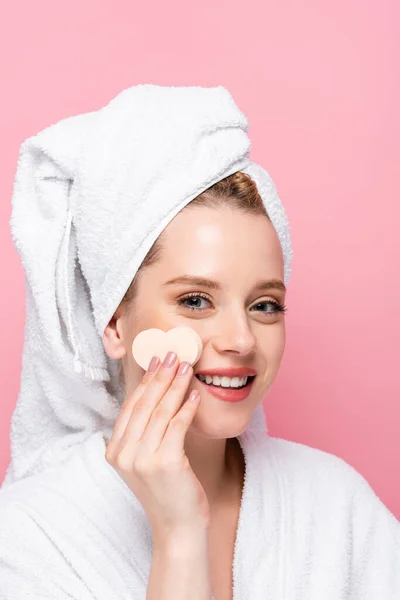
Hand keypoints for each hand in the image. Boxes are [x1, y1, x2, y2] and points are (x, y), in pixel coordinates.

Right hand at [105, 351, 209, 539]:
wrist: (177, 527)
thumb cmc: (167, 490)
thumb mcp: (146, 459)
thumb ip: (144, 432)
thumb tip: (157, 393)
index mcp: (114, 450)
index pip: (131, 407)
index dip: (145, 382)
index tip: (157, 361)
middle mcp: (124, 453)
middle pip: (145, 405)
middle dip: (161, 376)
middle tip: (174, 355)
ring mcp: (142, 459)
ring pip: (161, 412)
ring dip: (176, 386)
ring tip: (187, 368)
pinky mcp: (165, 462)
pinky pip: (177, 426)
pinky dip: (187, 408)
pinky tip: (195, 395)